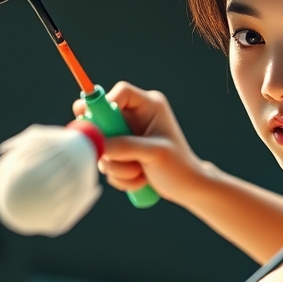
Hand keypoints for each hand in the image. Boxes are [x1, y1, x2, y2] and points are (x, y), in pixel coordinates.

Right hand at [72, 82, 204, 203]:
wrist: (187, 189)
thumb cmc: (179, 167)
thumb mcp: (154, 154)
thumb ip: (126, 146)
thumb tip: (96, 144)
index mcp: (149, 106)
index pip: (121, 92)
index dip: (105, 104)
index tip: (95, 122)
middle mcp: (135, 117)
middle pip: (102, 118)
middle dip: (107, 144)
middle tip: (113, 156)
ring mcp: (125, 136)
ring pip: (102, 147)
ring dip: (118, 166)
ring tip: (140, 173)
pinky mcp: (120, 153)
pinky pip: (106, 163)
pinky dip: (120, 176)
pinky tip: (140, 179)